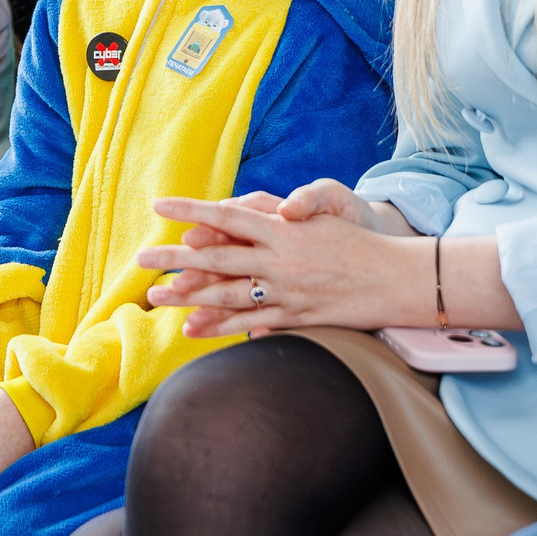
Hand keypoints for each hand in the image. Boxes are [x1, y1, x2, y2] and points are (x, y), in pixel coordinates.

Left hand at [137, 184, 423, 337]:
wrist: (396, 276)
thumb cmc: (357, 240)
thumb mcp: (321, 212)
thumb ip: (279, 209)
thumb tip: (243, 207)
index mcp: (282, 229)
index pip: (227, 215)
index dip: (190, 210)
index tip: (159, 206)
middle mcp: (279, 260)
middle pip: (217, 257)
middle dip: (176, 258)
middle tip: (140, 259)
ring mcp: (286, 292)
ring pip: (227, 295)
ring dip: (189, 297)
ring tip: (156, 297)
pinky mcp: (295, 317)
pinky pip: (251, 323)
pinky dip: (221, 327)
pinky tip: (194, 329)